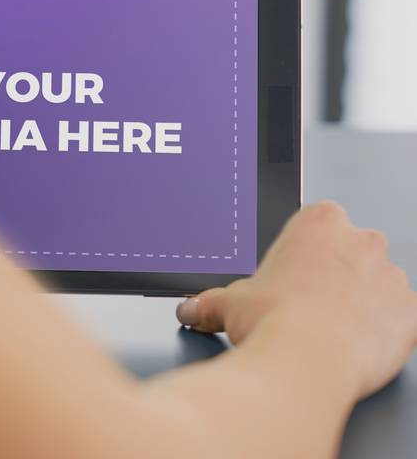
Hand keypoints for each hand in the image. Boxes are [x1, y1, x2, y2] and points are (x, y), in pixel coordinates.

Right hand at [176, 201, 416, 397]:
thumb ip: (209, 302)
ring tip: (326, 330)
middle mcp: (362, 240)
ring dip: (357, 302)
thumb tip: (190, 309)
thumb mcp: (228, 304)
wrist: (307, 363)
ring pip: (376, 284)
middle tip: (303, 304)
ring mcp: (392, 276)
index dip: (300, 253)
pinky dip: (380, 330)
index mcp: (319, 222)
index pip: (316, 225)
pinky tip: (352, 344)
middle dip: (331, 274)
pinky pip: (399, 318)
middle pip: (348, 250)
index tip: (289, 274)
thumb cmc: (274, 322)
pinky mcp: (410, 312)